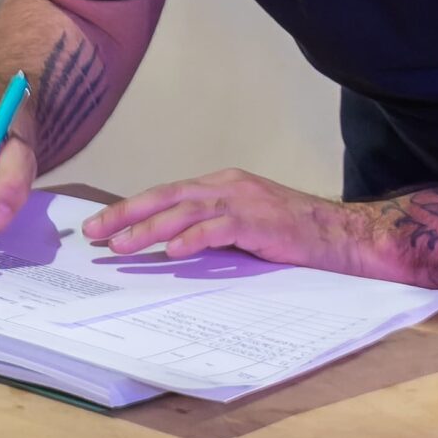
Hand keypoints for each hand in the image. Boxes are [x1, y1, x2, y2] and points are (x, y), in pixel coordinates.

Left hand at [79, 169, 375, 275]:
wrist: (343, 235)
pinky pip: (221, 228)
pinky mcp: (262, 222)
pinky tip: (174, 252)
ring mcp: (244, 202)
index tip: (98, 226)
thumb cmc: (291, 234)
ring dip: (151, 229)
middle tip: (94, 233)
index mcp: (220, 186)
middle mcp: (227, 187)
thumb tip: (165, 248)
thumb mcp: (242, 226)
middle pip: (166, 196)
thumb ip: (208, 230)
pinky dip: (195, 238)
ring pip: (186, 211)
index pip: (165, 194)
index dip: (130, 209)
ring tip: (122, 247)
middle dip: (126, 214)